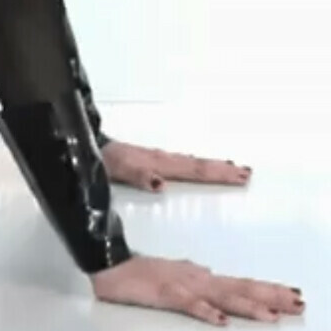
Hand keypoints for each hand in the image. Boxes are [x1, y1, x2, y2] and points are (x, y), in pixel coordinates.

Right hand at [92, 255, 303, 324]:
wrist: (107, 264)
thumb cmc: (136, 271)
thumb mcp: (171, 271)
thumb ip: (191, 272)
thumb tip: (210, 272)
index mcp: (200, 276)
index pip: (241, 283)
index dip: (268, 289)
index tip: (293, 293)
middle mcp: (198, 279)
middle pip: (240, 288)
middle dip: (271, 297)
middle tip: (299, 303)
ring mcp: (182, 286)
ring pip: (222, 297)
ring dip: (249, 306)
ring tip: (274, 315)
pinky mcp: (165, 293)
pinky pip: (188, 305)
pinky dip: (206, 311)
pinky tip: (221, 320)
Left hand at [100, 140, 250, 191]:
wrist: (83, 147)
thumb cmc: (100, 159)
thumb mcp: (116, 168)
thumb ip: (138, 174)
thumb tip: (161, 184)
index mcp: (156, 163)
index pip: (193, 169)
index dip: (217, 174)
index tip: (241, 176)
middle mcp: (160, 160)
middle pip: (197, 165)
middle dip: (222, 170)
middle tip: (247, 173)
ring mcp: (156, 160)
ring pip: (191, 163)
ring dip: (213, 167)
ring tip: (234, 169)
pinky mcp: (149, 162)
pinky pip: (180, 164)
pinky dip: (195, 166)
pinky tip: (199, 170)